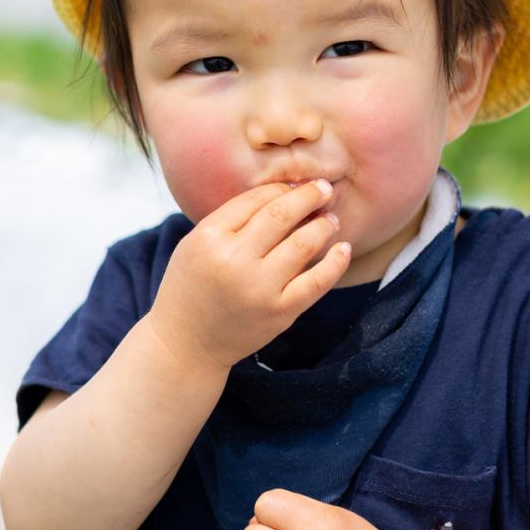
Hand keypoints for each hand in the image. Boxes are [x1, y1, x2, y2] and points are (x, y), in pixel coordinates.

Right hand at [145, 179, 350, 371]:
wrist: (186, 343)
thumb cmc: (191, 287)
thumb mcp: (195, 243)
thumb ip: (230, 219)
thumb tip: (282, 193)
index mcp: (209, 237)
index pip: (255, 199)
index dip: (280, 188)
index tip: (295, 186)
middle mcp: (235, 260)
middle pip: (281, 214)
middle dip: (309, 196)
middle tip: (324, 188)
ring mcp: (260, 287)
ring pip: (304, 243)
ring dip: (324, 225)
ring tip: (331, 218)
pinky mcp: (280, 312)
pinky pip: (318, 281)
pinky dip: (336, 262)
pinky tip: (343, 249)